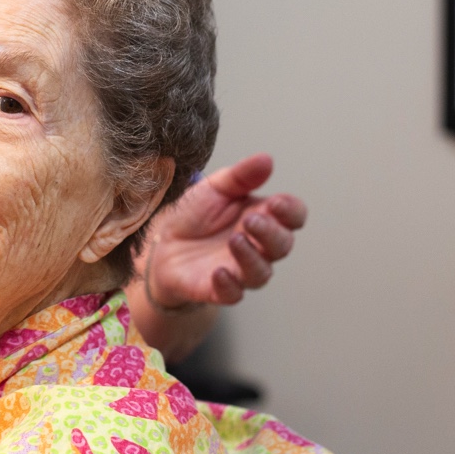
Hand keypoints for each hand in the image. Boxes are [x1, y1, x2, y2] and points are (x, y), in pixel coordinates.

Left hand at [141, 153, 306, 308]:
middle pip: (282, 245)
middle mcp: (258, 246)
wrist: (161, 242)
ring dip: (251, 257)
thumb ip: (241, 176)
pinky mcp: (219, 289)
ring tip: (235, 240)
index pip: (293, 216)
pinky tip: (219, 273)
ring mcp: (240, 269)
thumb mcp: (215, 187)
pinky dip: (229, 285)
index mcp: (263, 216)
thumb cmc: (195, 214)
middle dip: (271, 233)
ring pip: (261, 272)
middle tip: (251, 220)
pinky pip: (233, 294)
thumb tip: (266, 159)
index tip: (277, 203)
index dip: (290, 211)